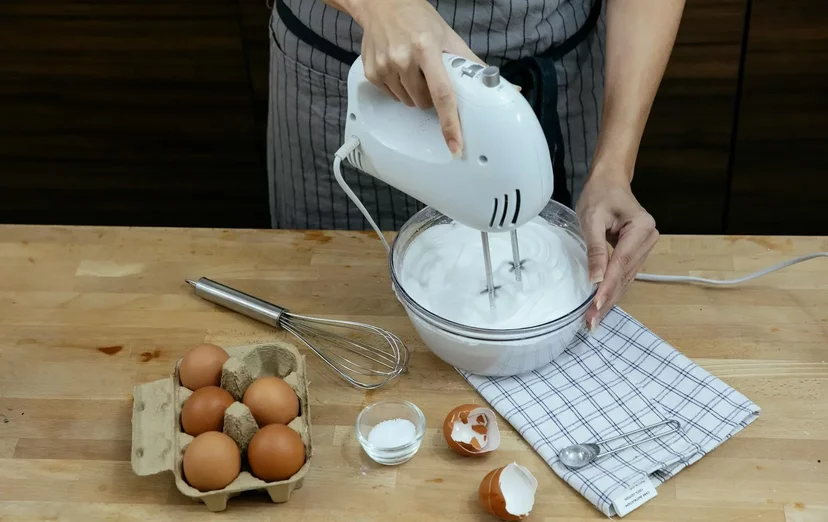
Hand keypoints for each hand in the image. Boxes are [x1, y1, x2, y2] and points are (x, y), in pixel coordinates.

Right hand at [351, 0, 483, 154]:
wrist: (382, 4)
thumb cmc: (419, 20)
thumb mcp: (448, 37)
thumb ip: (472, 64)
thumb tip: (507, 86)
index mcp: (426, 48)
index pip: (442, 94)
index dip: (450, 123)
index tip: (455, 145)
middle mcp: (403, 58)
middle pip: (424, 102)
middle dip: (431, 97)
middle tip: (430, 76)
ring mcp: (384, 66)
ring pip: (408, 102)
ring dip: (415, 93)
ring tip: (413, 69)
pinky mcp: (371, 73)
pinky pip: (392, 96)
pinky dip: (399, 88)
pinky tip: (398, 68)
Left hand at [575, 168, 658, 331]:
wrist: (609, 182)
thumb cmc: (599, 195)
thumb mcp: (591, 219)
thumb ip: (594, 249)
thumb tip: (595, 279)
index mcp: (641, 228)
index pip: (621, 263)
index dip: (607, 287)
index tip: (595, 306)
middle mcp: (649, 239)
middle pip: (625, 275)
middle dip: (607, 299)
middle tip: (591, 322)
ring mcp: (645, 247)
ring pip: (626, 278)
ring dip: (610, 299)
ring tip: (594, 319)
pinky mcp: (637, 252)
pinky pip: (624, 274)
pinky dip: (613, 289)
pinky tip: (602, 304)